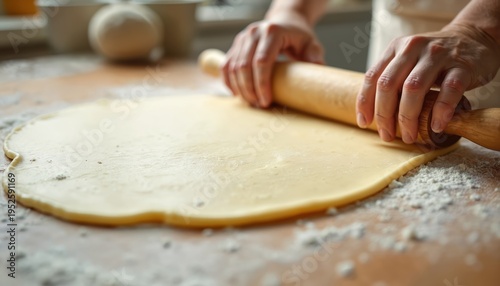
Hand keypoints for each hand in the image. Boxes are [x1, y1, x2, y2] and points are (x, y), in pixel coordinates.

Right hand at [222, 19, 323, 107]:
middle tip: (259, 106)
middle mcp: (254, 33)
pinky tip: (238, 94)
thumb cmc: (299, 37)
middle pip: (244, 66)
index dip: (262, 84)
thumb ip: (314, 56)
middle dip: (249, 90)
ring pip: (233, 68)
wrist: (286, 23)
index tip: (266, 101)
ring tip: (252, 103)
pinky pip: (227, 66)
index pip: (261, 61)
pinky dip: (230, 82)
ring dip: (240, 89)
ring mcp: (242, 38)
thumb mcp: (310, 44)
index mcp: (272, 32)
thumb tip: (318, 69)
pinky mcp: (235, 45)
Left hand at [356, 24, 499, 143]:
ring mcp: (439, 55)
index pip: (373, 77)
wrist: (475, 37)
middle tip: (387, 135)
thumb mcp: (409, 59)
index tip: (364, 123)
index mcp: (396, 48)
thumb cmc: (435, 58)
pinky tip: (436, 126)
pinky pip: (449, 90)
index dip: (365, 103)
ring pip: (414, 88)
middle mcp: (414, 48)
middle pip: (389, 85)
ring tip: (409, 136)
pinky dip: (440, 111)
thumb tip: (373, 114)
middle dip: (384, 115)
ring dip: (408, 117)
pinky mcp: (463, 66)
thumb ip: (392, 78)